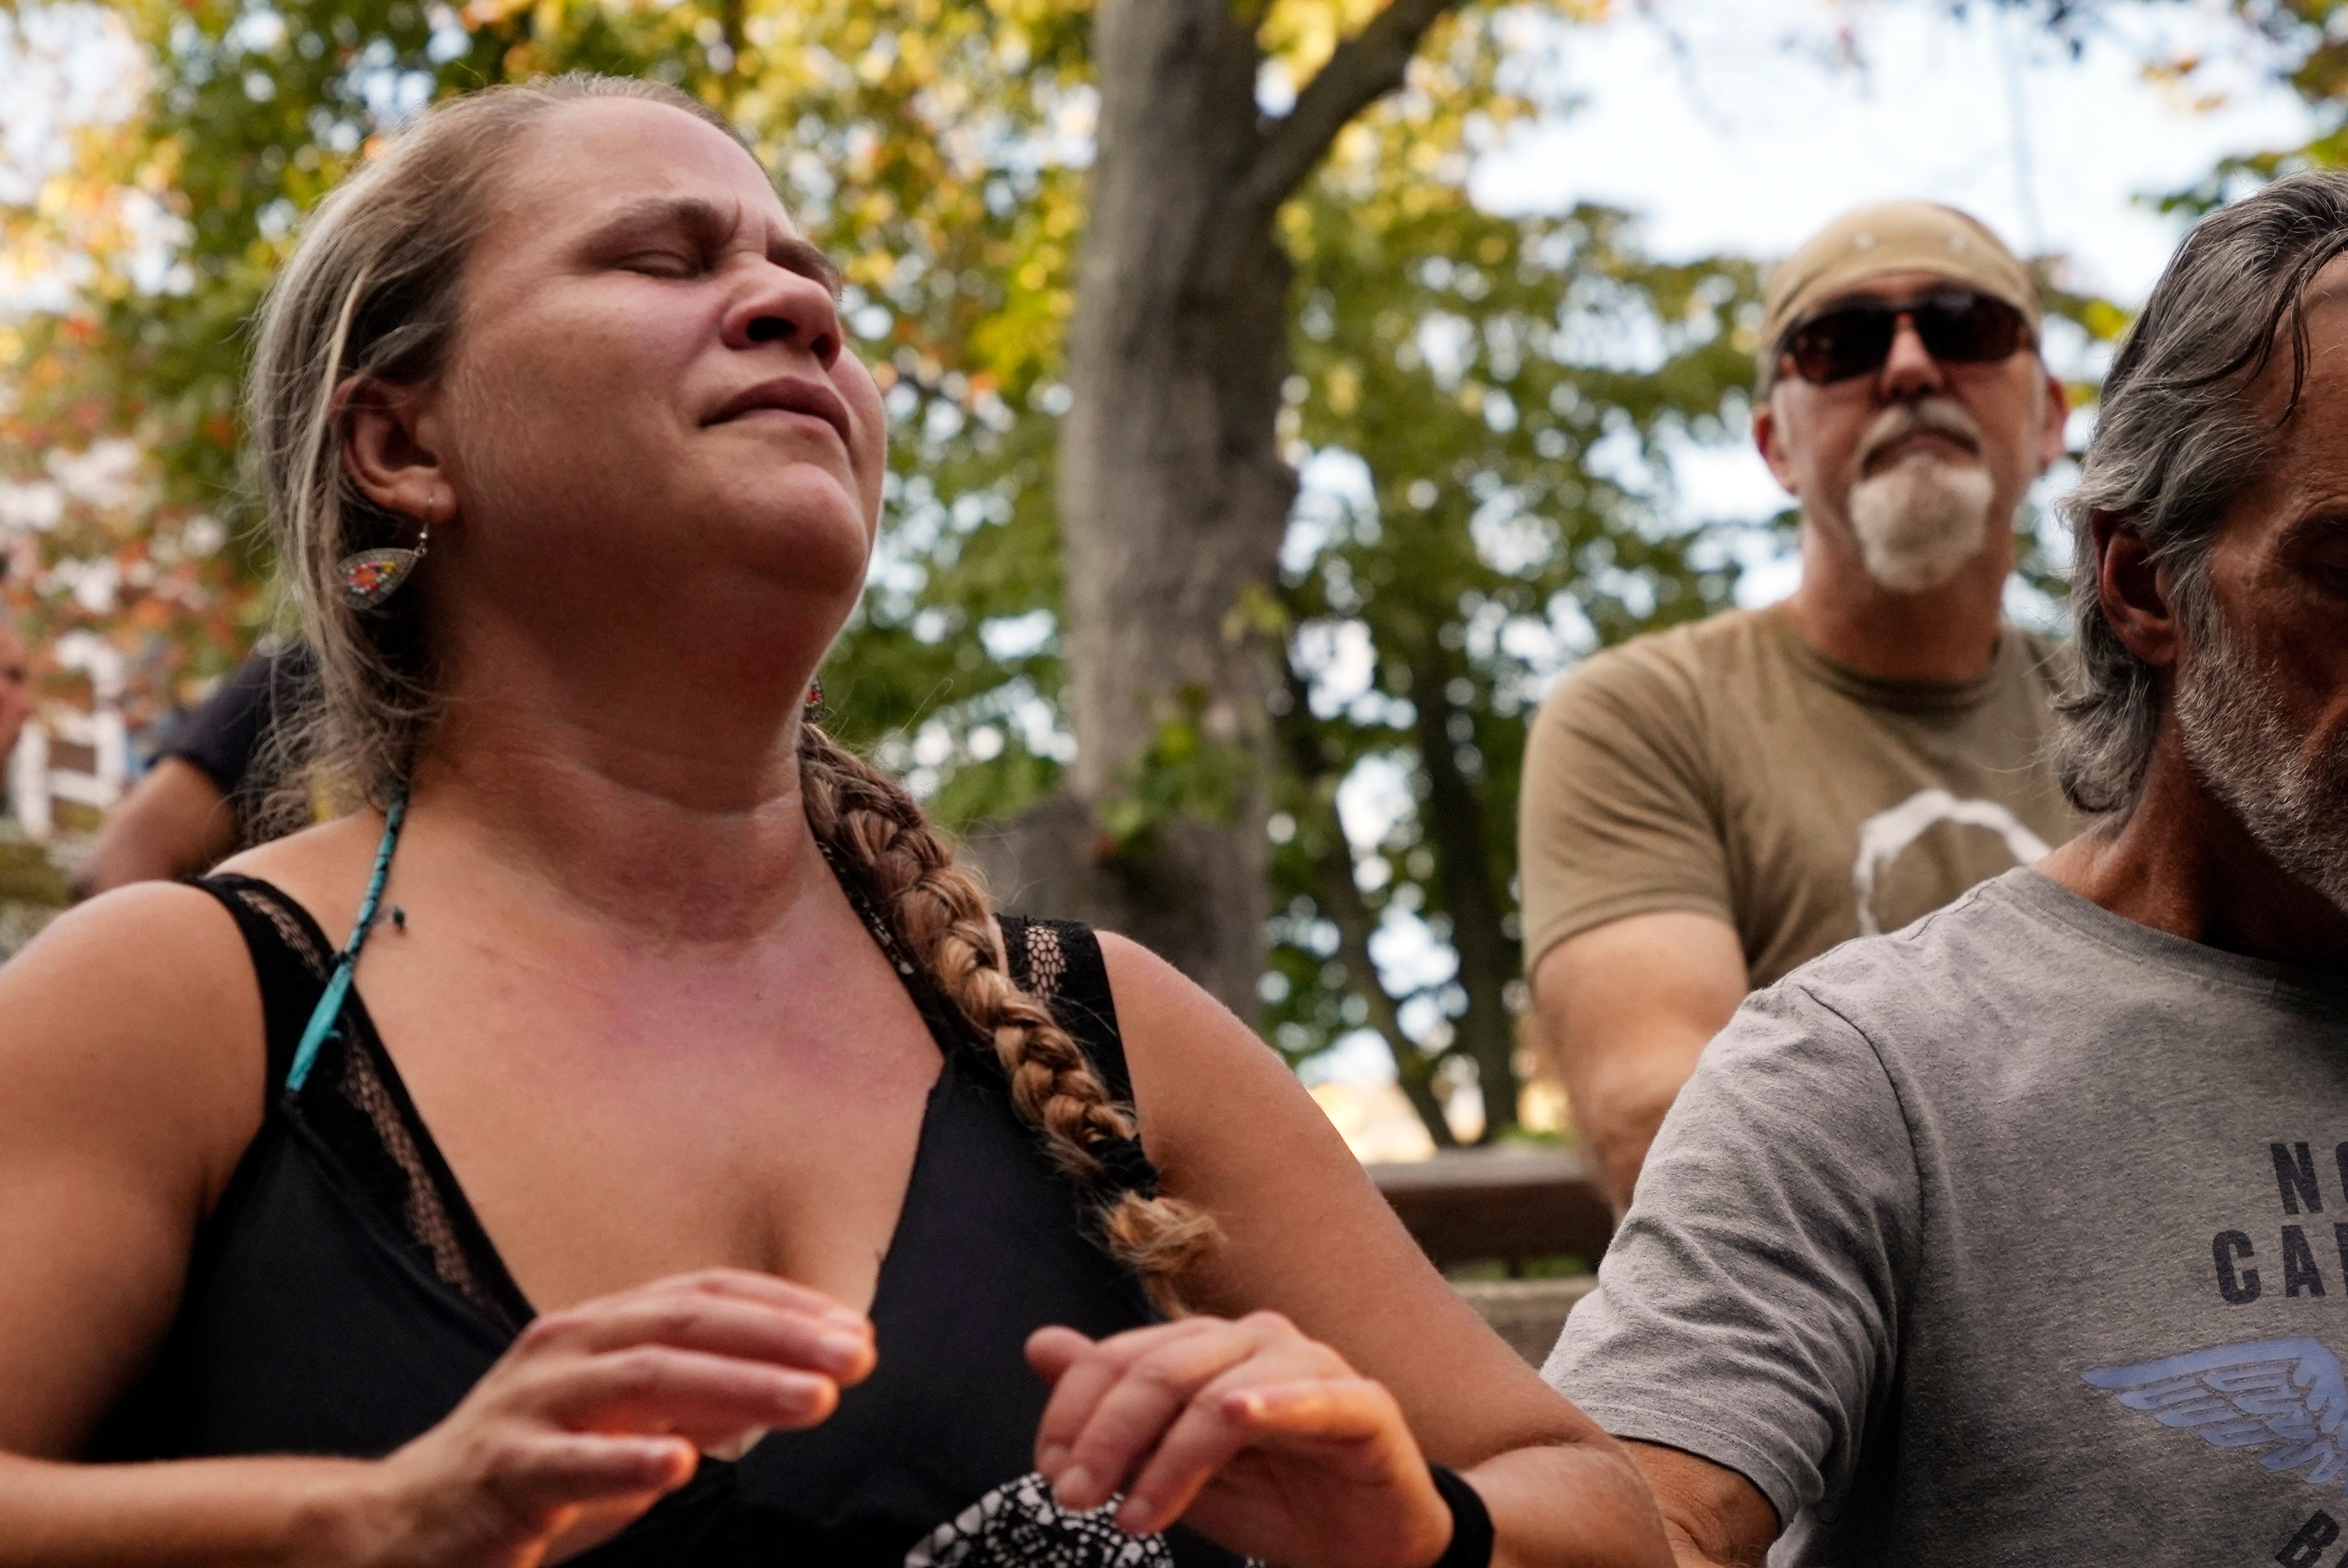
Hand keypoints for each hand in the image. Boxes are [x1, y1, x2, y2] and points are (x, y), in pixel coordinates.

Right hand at [356, 1268, 874, 1567]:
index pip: (705, 1293)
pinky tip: (682, 1463)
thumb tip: (792, 1383)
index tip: (855, 1329)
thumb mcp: (630, 1430)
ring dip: (739, 1387)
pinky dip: (628, 1459)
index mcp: (600, 1328)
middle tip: (856, 1357)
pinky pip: (569, 1462)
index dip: (784, 1305)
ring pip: (646, 1378)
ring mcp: (531, 1405)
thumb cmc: (532, 1475)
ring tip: (811, 1401)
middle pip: (688, 1324)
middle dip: (782, 1337)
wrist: (401, 1529)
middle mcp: (568, 1348)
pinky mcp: (501, 1470)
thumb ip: (703, 1405)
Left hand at [1026, 1312, 1452, 1567]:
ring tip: (1134, 1520)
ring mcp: (1313, 1366)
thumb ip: (1114, 1409)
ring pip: (1221, 1394)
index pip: (1124, 1357)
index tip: (1050, 1472)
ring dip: (1169, 1460)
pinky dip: (1275, 1403)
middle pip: (1163, 1370)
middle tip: (1073, 1500)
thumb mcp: (1174, 1463)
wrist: (1366, 1545)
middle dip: (1107, 1438)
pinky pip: (1316, 1397)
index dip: (1075, 1411)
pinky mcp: (1364, 1406)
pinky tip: (1238, 1415)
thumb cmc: (1270, 1495)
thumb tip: (1038, 1344)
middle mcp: (1256, 1340)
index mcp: (1208, 1346)